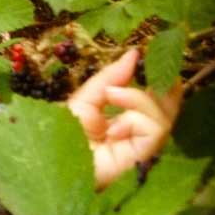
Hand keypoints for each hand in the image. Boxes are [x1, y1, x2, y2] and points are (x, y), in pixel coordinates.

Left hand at [66, 49, 182, 189]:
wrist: (48, 158)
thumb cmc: (60, 132)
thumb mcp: (86, 98)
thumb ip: (111, 78)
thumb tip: (134, 54)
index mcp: (121, 121)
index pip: (151, 101)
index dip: (156, 81)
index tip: (147, 57)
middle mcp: (135, 136)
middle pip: (166, 111)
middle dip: (164, 89)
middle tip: (158, 70)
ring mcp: (140, 149)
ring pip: (162, 118)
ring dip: (138, 99)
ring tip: (112, 94)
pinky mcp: (140, 160)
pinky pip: (154, 132)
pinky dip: (136, 119)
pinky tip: (114, 126)